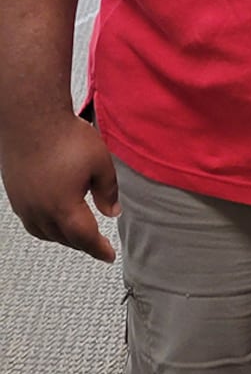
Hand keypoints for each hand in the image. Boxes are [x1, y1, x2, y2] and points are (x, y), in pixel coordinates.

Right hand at [1, 115, 118, 261]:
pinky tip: (53, 218)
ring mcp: (23, 204)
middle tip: (97, 245)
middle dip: (83, 244)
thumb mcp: (100, 163)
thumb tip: (112, 212)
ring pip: (45, 233)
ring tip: (78, 234)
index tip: (109, 256)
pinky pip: (31, 221)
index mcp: (64, 208)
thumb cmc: (64, 136)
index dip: (99, 249)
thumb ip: (108, 191)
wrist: (30, 117)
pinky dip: (45, 227)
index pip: (85, 238)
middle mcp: (40, 211)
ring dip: (63, 238)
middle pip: (64, 239)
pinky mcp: (14, 194)